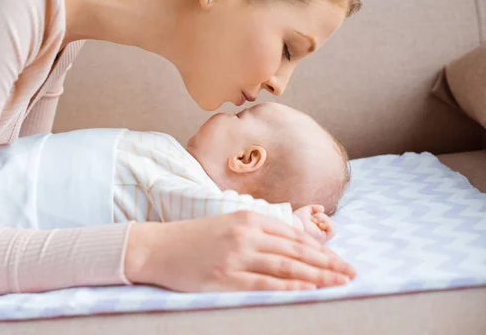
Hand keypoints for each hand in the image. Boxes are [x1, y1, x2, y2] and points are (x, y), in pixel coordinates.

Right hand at [125, 211, 354, 291]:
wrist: (157, 247)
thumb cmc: (193, 237)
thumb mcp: (228, 224)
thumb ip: (258, 231)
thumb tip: (290, 246)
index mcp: (249, 218)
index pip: (294, 235)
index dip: (321, 250)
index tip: (340, 260)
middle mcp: (246, 234)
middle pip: (296, 251)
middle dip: (328, 264)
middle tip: (352, 274)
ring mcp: (236, 256)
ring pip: (287, 266)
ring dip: (317, 276)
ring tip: (340, 283)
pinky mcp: (226, 277)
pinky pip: (265, 284)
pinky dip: (290, 287)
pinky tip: (309, 290)